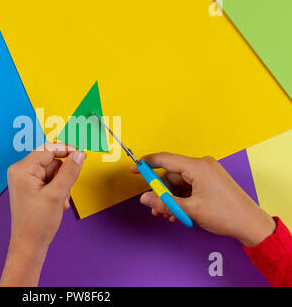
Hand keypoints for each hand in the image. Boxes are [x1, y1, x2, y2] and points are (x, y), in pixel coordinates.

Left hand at [0, 143, 85, 285]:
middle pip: (52, 160)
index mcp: (22, 169)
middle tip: (64, 192)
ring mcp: (25, 179)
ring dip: (62, 185)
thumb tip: (79, 154)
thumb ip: (70, 171)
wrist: (30, 245)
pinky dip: (58, 190)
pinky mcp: (31, 187)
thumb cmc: (37, 223)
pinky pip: (50, 180)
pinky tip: (57, 203)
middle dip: (63, 176)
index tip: (82, 155)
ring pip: (54, 171)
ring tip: (59, 201)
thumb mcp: (57, 194)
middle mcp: (21, 171)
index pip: (48, 149)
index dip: (66, 150)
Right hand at [131, 152, 275, 246]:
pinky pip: (188, 187)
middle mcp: (202, 166)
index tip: (135, 168)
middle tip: (156, 207)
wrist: (250, 224)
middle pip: (171, 175)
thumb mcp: (189, 210)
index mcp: (198, 167)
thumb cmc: (226, 214)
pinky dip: (181, 198)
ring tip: (170, 215)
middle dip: (161, 192)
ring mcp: (207, 174)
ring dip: (171, 199)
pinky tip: (179, 213)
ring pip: (178, 183)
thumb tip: (145, 198)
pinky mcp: (210, 182)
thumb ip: (164, 202)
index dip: (147, 164)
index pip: (165, 159)